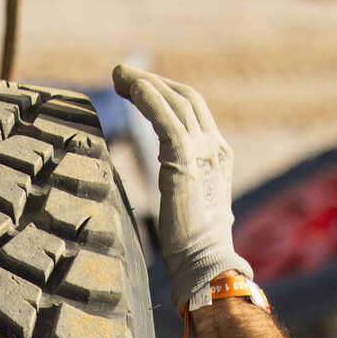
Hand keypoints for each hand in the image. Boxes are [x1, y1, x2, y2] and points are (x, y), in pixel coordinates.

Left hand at [113, 65, 246, 312]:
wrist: (205, 264)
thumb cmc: (193, 247)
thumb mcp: (192, 204)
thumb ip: (186, 183)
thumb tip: (174, 184)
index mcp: (218, 155)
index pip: (194, 110)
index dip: (166, 93)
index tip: (139, 87)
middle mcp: (214, 148)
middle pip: (185, 98)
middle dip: (153, 81)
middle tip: (122, 74)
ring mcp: (203, 152)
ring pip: (174, 102)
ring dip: (143, 84)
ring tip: (118, 75)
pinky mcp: (184, 161)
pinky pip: (165, 119)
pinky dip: (147, 99)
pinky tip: (130, 88)